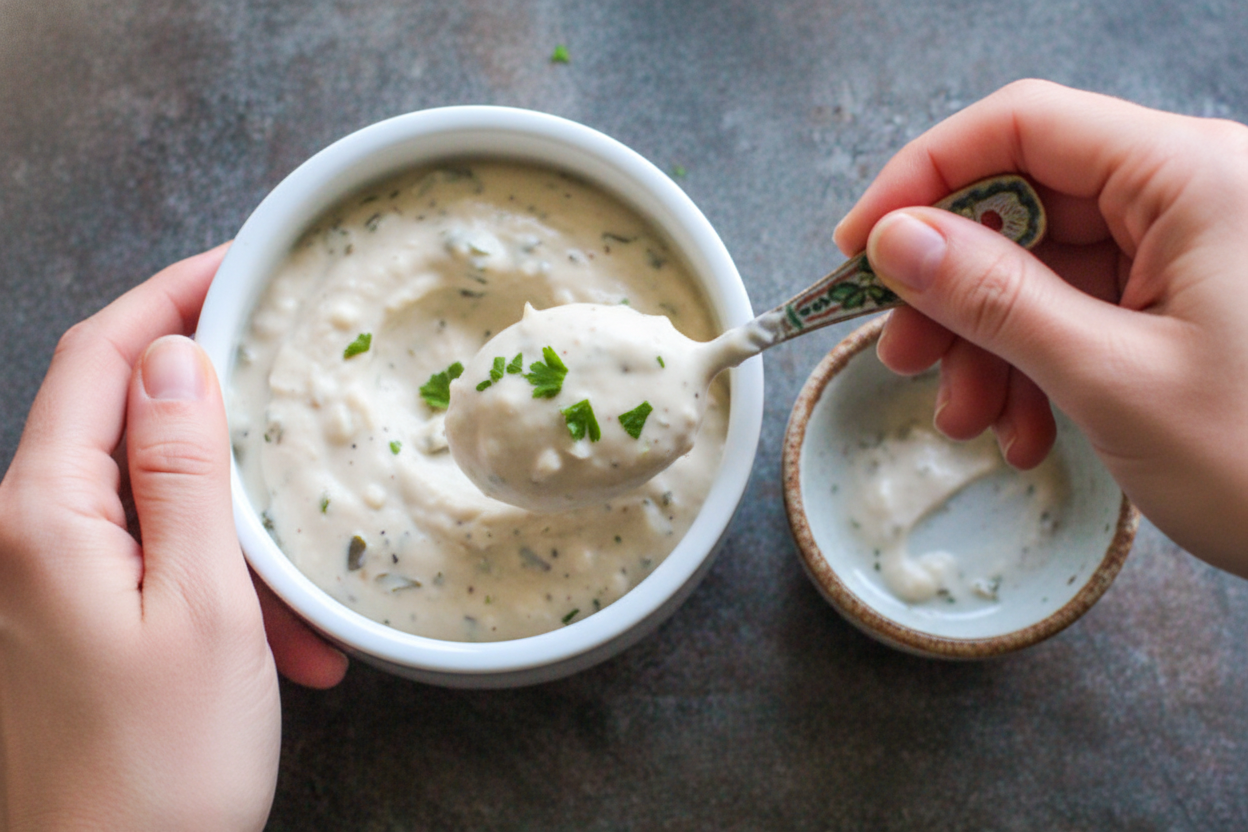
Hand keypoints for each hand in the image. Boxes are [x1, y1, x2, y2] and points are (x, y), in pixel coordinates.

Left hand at [0, 246, 344, 829]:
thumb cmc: (157, 768)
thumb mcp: (203, 606)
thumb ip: (184, 472)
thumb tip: (174, 359)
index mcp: (43, 515)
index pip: (100, 358)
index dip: (170, 298)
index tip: (241, 267)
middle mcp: (23, 537)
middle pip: (126, 428)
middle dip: (226, 439)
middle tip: (299, 427)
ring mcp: (41, 582)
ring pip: (153, 509)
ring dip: (237, 541)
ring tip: (302, 614)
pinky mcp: (66, 623)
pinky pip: (149, 568)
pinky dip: (217, 590)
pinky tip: (277, 649)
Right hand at [834, 79, 1247, 575]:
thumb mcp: (1111, 379)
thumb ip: (995, 299)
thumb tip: (897, 240)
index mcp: (1193, 179)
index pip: (1022, 127)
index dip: (924, 179)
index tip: (861, 247)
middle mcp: (1191, 197)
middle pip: (1025, 203)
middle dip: (952, 287)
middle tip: (902, 353)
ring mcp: (1190, 253)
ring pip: (1043, 269)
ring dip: (987, 344)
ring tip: (968, 417)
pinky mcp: (1186, 305)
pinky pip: (1080, 313)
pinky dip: (1035, 369)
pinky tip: (1026, 431)